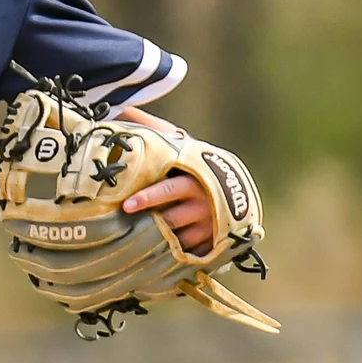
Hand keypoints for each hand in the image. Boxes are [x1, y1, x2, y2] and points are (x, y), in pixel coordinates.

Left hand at [113, 106, 215, 252]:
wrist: (235, 191)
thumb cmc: (198, 166)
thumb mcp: (182, 146)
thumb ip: (155, 128)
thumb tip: (126, 107)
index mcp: (193, 179)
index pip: (168, 190)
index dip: (147, 198)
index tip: (126, 205)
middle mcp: (202, 204)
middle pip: (170, 218)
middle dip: (149, 224)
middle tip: (126, 229)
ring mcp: (206, 226)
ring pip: (176, 237)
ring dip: (157, 240)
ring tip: (134, 244)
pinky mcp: (209, 244)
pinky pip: (185, 252)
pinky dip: (170, 253)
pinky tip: (153, 255)